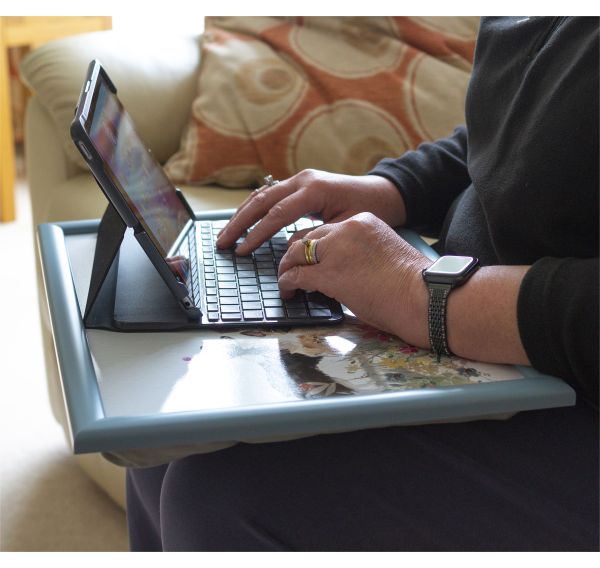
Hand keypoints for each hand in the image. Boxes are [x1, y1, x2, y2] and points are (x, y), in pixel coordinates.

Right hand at [216, 169, 405, 254]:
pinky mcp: (299, 183)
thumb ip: (317, 235)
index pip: (277, 214)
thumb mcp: (346, 226)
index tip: (242, 251)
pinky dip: (254, 207)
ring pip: (262, 195)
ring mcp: (300, 178)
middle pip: (261, 201)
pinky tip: (243, 219)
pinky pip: (270, 194)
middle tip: (223, 242)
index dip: (257, 234)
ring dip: (242, 214)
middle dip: (239, 223)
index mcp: (315, 189)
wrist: (382, 193)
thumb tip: (291, 246)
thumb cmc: (369, 211)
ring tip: (226, 234)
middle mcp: (303, 179)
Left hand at [278, 212, 431, 347]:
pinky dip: (288, 283)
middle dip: (294, 255)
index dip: (313, 246)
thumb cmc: (412, 285)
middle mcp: (347, 229)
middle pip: (307, 237)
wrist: (424, 297)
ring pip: (296, 253)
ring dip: (287, 268)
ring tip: (285, 282)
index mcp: (363, 222)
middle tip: (289, 268)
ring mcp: (336, 249)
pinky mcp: (329, 273)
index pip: (326, 230)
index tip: (308, 258)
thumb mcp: (382, 255)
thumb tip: (339, 271)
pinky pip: (297, 275)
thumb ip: (358, 254)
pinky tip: (288, 292)